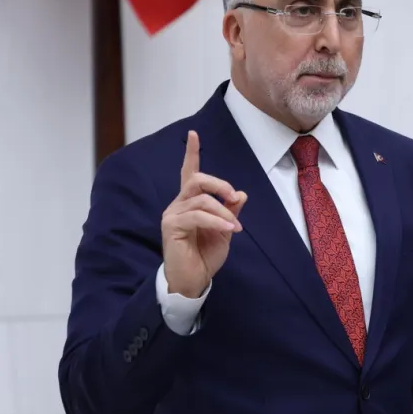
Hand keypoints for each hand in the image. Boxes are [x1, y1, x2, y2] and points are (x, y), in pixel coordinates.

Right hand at [161, 131, 247, 297]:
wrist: (194, 279)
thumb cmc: (205, 255)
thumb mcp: (225, 230)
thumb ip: (231, 212)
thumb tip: (241, 194)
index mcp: (190, 202)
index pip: (189, 172)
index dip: (192, 153)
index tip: (194, 134)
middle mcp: (179, 204)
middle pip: (197, 179)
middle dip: (219, 184)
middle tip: (233, 197)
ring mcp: (173, 214)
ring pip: (201, 199)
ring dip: (223, 212)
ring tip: (233, 228)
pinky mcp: (171, 227)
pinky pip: (197, 216)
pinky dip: (217, 221)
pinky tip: (230, 230)